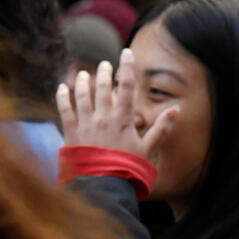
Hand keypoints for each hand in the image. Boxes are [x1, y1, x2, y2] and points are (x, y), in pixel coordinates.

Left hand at [56, 48, 177, 168]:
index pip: (125, 87)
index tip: (127, 53)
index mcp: (123, 120)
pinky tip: (62, 88)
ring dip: (83, 82)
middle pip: (102, 88)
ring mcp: (85, 125)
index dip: (126, 68)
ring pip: (82, 96)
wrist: (104, 186)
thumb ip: (161, 128)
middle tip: (105, 64)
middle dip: (103, 73)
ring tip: (84, 73)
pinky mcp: (71, 134)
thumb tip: (176, 110)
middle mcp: (103, 118)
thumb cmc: (129, 168)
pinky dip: (63, 97)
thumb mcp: (149, 149)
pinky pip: (65, 110)